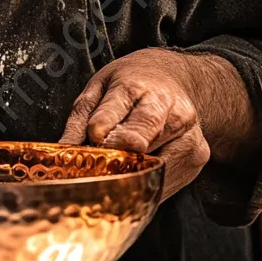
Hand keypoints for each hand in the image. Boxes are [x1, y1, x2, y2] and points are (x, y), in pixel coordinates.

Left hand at [60, 48, 210, 200]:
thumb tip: (64, 150)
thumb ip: (80, 117)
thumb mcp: (99, 86)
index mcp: (137, 89)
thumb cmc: (131, 82)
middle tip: (100, 166)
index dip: (101, 135)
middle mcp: (168, 110)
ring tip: (116, 173)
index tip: (92, 144)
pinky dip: (148, 183)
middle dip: (116, 159)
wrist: (173, 77)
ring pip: (155, 168)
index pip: (118, 116)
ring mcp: (187, 134)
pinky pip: (168, 179)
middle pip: (140, 143)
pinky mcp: (197, 155)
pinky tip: (137, 176)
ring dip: (131, 176)